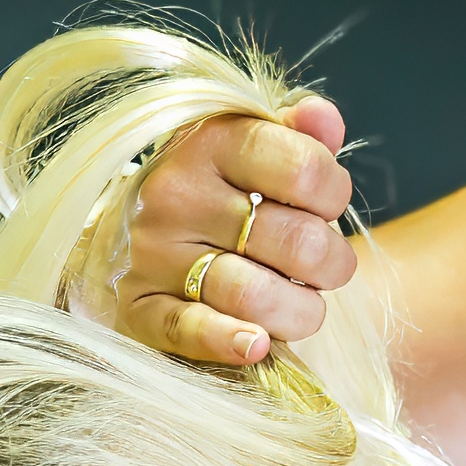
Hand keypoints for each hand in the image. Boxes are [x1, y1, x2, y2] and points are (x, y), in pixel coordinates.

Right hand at [114, 98, 357, 364]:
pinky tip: (257, 345)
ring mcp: (153, 254)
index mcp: (210, 143)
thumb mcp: (255, 147)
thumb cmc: (217, 189)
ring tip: (303, 305)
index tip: (326, 205)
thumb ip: (300, 134)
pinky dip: (228, 342)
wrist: (131, 228)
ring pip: (254, 294)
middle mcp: (176, 195)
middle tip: (324, 267)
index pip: (304, 170)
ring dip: (301, 312)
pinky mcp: (139, 306)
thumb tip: (322, 119)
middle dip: (331, 264)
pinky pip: (189, 330)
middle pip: (295, 241)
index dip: (334, 194)